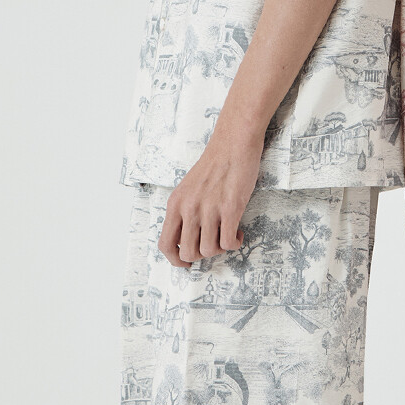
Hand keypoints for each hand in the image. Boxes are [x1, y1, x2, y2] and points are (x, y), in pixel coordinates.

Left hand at [157, 131, 263, 267]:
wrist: (233, 142)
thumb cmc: (214, 164)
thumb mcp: (189, 187)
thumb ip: (185, 210)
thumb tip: (189, 238)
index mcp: (175, 203)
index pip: (165, 244)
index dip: (176, 259)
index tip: (187, 262)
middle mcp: (189, 208)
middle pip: (188, 252)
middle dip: (202, 255)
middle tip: (214, 244)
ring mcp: (208, 209)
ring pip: (209, 250)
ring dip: (220, 249)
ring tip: (228, 234)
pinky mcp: (230, 208)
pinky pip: (228, 242)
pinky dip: (234, 243)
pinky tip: (238, 232)